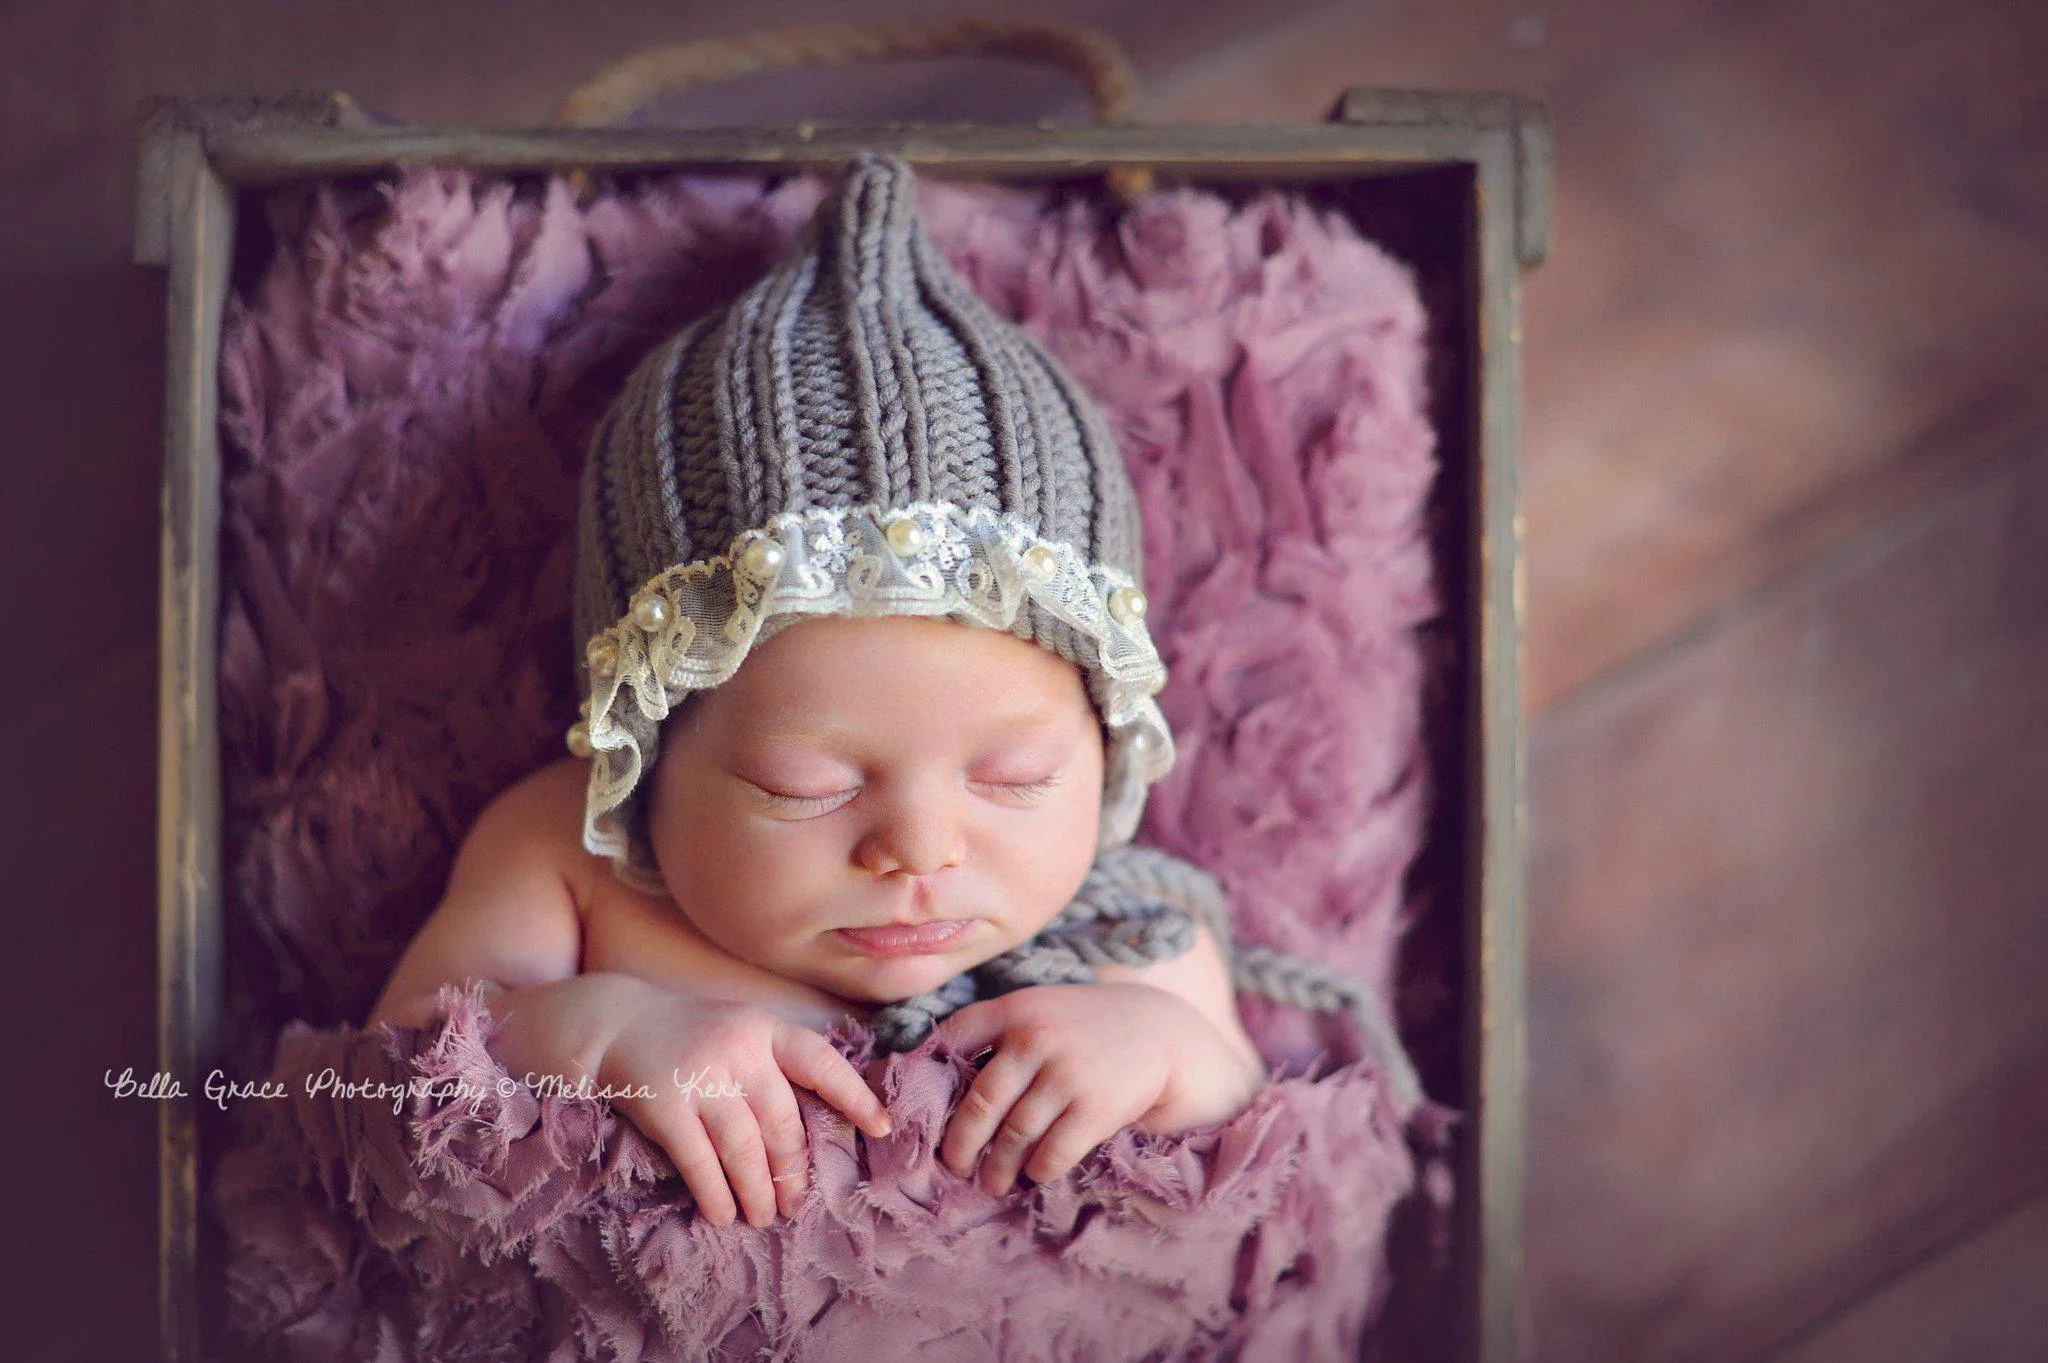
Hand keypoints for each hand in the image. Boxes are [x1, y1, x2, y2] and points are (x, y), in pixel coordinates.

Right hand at [486, 976, 893, 1228]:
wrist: (613, 1022)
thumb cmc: (691, 1037)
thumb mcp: (740, 1030)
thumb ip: (776, 1064)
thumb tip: (824, 1123)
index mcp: (764, 1029)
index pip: (821, 1061)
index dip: (855, 1096)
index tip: (882, 1128)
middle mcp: (737, 1048)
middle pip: (782, 1121)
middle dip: (793, 1170)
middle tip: (796, 1204)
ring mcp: (699, 1075)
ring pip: (745, 1149)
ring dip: (758, 1192)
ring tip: (763, 1218)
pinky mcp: (663, 1103)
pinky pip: (699, 1161)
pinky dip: (716, 1194)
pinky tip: (723, 1215)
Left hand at [931, 982, 1264, 1196]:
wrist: (1159, 1030)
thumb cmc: (1082, 1027)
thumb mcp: (1038, 1009)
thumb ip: (992, 1031)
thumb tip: (926, 1070)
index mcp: (1015, 1009)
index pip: (953, 1040)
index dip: (926, 1075)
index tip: (916, 1110)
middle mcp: (1036, 1038)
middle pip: (979, 1105)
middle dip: (959, 1145)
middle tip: (955, 1166)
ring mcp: (1067, 1074)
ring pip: (1014, 1137)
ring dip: (998, 1169)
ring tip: (992, 1182)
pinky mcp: (1097, 1107)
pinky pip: (1052, 1154)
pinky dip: (1038, 1171)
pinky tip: (1034, 1174)